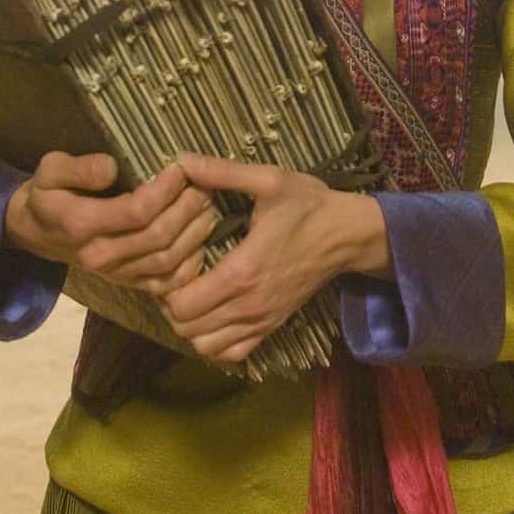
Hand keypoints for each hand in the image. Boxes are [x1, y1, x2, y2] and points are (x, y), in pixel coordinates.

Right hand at [4, 152, 217, 296]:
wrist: (38, 233)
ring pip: (168, 261)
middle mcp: (101, 255)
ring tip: (207, 204)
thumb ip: (79, 168)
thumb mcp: (50, 170)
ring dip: (196, 233)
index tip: (180, 167)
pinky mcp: (129, 284)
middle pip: (159, 237)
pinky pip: (168, 283)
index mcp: (82, 224)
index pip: (137, 211)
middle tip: (203, 184)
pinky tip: (201, 239)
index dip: (166, 189)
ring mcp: (117, 274)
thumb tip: (111, 167)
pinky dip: (191, 264)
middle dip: (188, 208)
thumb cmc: (49, 194)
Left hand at [160, 152, 387, 365]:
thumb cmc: (308, 206)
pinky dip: (215, 341)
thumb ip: (223, 172)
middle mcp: (248, 304)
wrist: (348, 234)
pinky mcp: (272, 326)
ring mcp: (262, 320)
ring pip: (206, 347)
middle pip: (187, 330)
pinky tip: (213, 314)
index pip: (182, 305)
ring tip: (192, 295)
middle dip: (172, 307)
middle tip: (176, 278)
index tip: (171, 264)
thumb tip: (181, 160)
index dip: (165, 288)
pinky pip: (233, 353)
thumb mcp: (269, 180)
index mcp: (241, 271)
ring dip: (191, 326)